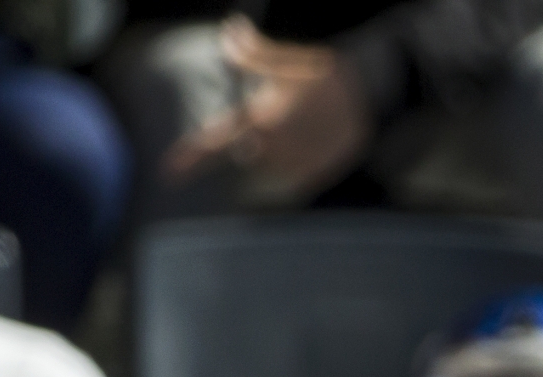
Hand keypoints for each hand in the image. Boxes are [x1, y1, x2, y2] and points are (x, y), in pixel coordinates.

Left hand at [164, 16, 371, 200]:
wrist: (375, 105)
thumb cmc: (329, 79)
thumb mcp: (289, 61)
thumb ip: (253, 54)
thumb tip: (228, 33)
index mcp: (262, 120)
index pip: (217, 141)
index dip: (191, 157)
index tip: (168, 172)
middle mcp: (274, 149)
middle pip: (244, 148)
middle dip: (252, 133)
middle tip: (281, 110)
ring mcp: (293, 166)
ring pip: (266, 160)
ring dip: (274, 145)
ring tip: (301, 120)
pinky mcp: (311, 176)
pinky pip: (290, 169)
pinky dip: (295, 155)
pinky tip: (313, 136)